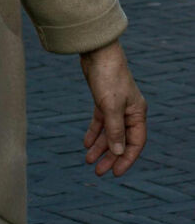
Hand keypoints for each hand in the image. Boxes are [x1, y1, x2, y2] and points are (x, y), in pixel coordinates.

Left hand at [80, 40, 146, 176]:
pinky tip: (86, 143)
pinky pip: (100, 121)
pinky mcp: (102, 99)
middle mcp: (128, 111)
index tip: (115, 173)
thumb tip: (119, 152)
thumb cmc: (108, 76)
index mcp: (137, 113)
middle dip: (109, 156)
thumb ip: (115, 130)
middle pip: (120, 140)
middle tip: (98, 171)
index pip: (135, 143)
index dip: (126, 159)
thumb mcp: (110, 105)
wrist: (96, 51)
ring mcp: (115, 105)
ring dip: (99, 146)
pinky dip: (93, 132)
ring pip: (109, 132)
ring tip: (88, 161)